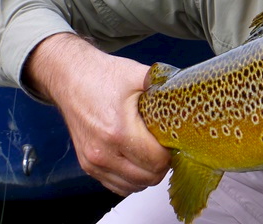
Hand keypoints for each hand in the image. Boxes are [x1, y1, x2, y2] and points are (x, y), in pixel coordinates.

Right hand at [24, 33, 170, 195]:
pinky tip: (138, 160)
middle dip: (163, 164)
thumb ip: (167, 87)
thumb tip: (192, 94)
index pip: (157, 161)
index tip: (174, 139)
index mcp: (118, 131)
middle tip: (167, 146)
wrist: (70, 77)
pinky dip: (132, 178)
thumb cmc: (103, 75)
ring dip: (148, 174)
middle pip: (148, 177)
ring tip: (153, 152)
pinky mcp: (87, 166)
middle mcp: (103, 152)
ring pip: (133, 186)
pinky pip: (117, 186)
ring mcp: (93, 162)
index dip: (171, 152)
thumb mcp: (139, 76)